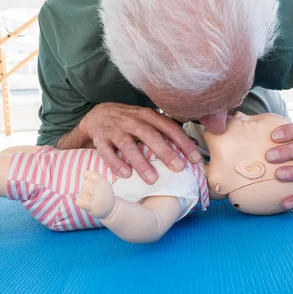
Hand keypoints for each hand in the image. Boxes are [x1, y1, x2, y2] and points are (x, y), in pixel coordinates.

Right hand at [79, 103, 201, 183]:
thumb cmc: (129, 121)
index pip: (168, 127)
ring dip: (141, 162)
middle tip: (178, 168)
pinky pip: (106, 152)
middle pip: (150, 135)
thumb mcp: (148, 120)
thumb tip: (195, 144)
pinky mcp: (100, 138)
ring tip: (152, 179)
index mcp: (147, 115)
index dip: (183, 142)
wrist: (97, 114)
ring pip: (128, 145)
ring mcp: (115, 129)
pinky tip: (126, 175)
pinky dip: (116, 163)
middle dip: (165, 151)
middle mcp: (131, 120)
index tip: (195, 159)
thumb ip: (168, 130)